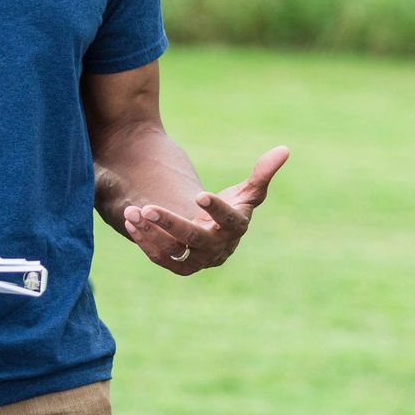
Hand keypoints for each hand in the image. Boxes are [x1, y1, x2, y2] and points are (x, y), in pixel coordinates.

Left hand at [121, 146, 286, 274]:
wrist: (215, 234)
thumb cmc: (232, 208)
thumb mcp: (247, 192)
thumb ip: (262, 173)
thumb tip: (284, 149)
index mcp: (235, 227)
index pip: (228, 220)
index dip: (216, 209)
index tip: (199, 194)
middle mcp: (217, 248)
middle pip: (194, 240)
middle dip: (171, 224)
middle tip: (148, 207)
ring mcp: (198, 260)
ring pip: (174, 252)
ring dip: (152, 233)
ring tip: (133, 211)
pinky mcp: (180, 265)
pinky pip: (161, 257)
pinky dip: (146, 241)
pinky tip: (130, 221)